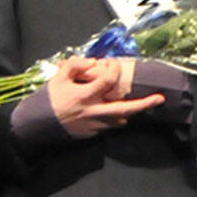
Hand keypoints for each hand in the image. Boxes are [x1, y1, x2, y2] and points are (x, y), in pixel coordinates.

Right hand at [47, 56, 162, 137]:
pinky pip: (108, 125)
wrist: (35, 125)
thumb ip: (75, 65)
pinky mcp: (92, 134)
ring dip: (127, 111)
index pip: (108, 81)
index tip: (113, 63)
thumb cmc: (47, 99)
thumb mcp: (57, 78)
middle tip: (160, 99)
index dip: (113, 69)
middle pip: (124, 108)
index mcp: (84, 96)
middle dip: (144, 104)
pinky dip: (112, 118)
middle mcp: (93, 112)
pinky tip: (110, 111)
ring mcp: (94, 125)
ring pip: (119, 119)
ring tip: (136, 104)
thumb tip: (94, 62)